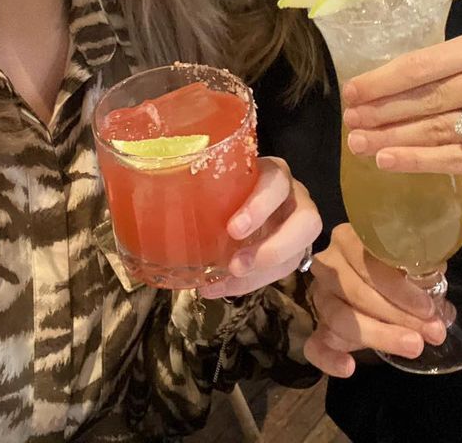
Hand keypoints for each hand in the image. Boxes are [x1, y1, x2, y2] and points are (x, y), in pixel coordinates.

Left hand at [199, 156, 321, 298]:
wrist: (251, 197)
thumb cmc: (229, 183)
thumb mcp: (222, 178)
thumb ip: (203, 185)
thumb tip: (154, 202)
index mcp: (274, 173)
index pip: (276, 182)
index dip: (259, 206)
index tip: (233, 229)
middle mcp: (295, 197)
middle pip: (307, 221)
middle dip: (274, 248)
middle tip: (236, 264)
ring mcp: (298, 226)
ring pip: (299, 251)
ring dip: (263, 271)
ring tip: (228, 280)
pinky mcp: (294, 250)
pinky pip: (282, 271)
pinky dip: (250, 284)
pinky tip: (219, 288)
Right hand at [303, 224, 446, 376]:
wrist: (369, 287)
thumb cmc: (392, 270)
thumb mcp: (406, 265)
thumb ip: (421, 275)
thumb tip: (442, 296)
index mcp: (348, 240)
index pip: (366, 261)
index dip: (397, 287)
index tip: (428, 308)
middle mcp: (328, 265)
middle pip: (355, 292)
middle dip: (397, 315)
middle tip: (432, 332)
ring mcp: (320, 297)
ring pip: (338, 318)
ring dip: (379, 335)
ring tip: (413, 346)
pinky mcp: (316, 328)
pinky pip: (314, 346)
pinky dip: (329, 359)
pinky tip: (349, 367)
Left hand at [342, 25, 461, 189]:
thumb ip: (458, 68)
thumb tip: (385, 85)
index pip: (428, 62)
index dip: (384, 79)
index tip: (350, 92)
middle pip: (431, 96)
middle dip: (382, 110)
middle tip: (348, 121)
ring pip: (442, 129)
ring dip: (393, 138)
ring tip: (359, 144)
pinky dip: (420, 162)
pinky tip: (390, 162)